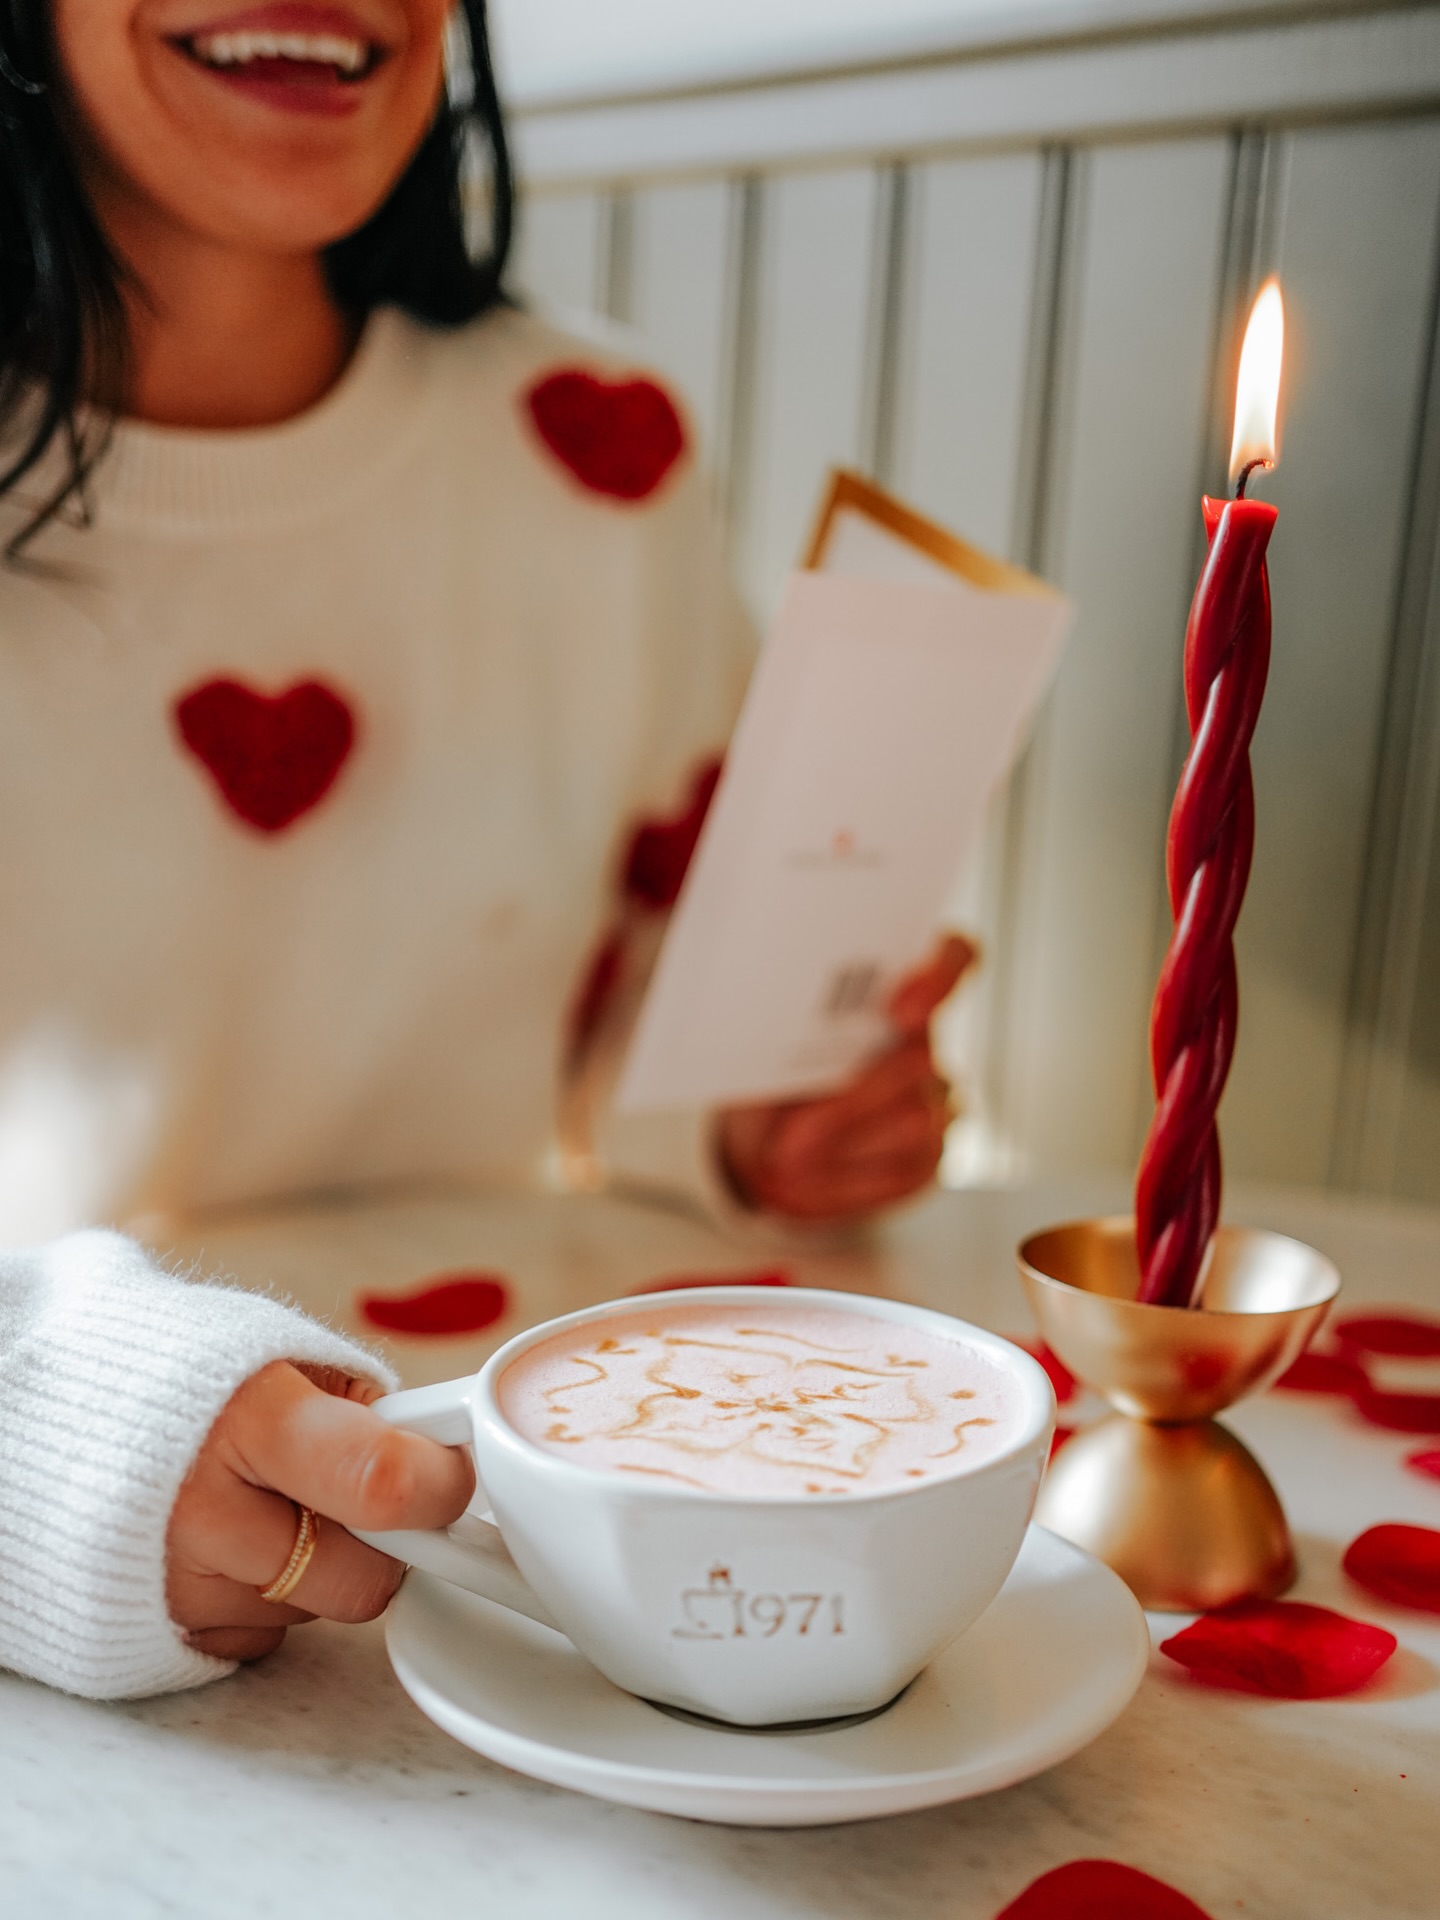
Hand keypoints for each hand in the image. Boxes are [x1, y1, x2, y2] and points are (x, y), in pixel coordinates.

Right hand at [167, 1361, 473, 1663]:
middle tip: (362, 1498)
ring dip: (319, 1570)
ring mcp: (178, 1587)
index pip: (384, 1484)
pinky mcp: (159, 1636)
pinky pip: (265, 1639)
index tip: (451, 1475)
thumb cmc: (182, 1375)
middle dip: (385, 1543)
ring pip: (318, 1614)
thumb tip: (441, 1457)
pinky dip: (268, 1598)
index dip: (440, 1486)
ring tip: (269, 1505)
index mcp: (249, 1420)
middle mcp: (206, 1516)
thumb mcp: (279, 1355)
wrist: (53, 1410)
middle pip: (365, 1578)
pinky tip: (235, 1543)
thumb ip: (360, 1408)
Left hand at [716, 934, 976, 1225]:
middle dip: (851, 1100)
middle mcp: (924, 1040)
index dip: (939, 976)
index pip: (953, 954)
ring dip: (841, 1141)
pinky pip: (903, 1168)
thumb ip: (780, 1017)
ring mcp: (937, 1099)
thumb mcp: (760, 1039)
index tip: (899, 1012)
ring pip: (913, 1119)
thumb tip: (759, 1012)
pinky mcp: (930, 1155)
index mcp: (892, 986)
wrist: (762, 1147)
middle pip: (919, 1058)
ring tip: (786, 1154)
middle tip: (793, 1135)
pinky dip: (846, 1176)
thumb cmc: (766, 1076)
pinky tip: (808, 1174)